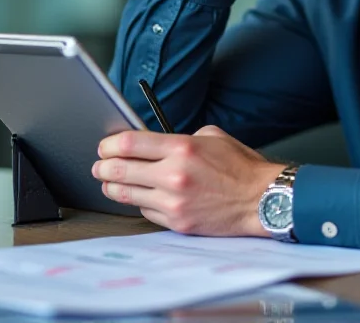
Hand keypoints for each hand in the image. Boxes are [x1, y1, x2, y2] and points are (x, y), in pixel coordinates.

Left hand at [93, 126, 285, 236]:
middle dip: (103, 167)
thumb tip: (156, 143)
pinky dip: (141, 202)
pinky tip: (142, 196)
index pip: (130, 144)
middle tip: (99, 165)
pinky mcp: (177, 222)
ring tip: (110, 182)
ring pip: (127, 195)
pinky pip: (146, 211)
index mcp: (182, 148)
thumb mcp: (212, 136)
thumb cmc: (241, 167)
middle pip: (120, 170)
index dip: (110, 144)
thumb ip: (181, 138)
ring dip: (113, 186)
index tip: (105, 145)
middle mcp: (173, 175)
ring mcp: (174, 201)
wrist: (261, 199)